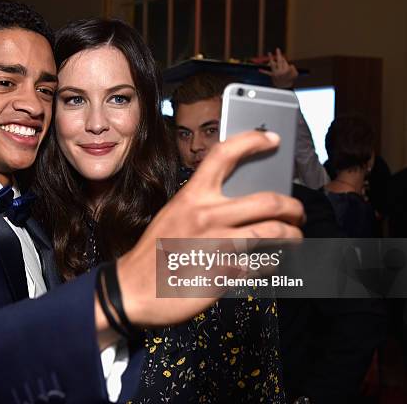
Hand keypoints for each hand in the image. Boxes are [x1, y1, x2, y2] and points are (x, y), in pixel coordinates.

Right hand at [115, 130, 303, 326]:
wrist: (133, 290)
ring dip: (293, 236)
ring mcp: (217, 245)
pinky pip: (263, 264)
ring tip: (295, 238)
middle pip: (268, 201)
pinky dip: (273, 262)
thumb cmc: (153, 253)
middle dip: (293, 207)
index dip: (253, 141)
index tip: (273, 139)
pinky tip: (270, 262)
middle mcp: (206, 216)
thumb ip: (203, 206)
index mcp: (191, 197)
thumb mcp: (173, 217)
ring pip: (274, 233)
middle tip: (297, 213)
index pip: (224, 155)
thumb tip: (242, 202)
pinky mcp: (225, 273)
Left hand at [260, 48, 297, 88]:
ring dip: (271, 59)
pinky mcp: (272, 75)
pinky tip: (259, 69)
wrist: (285, 86)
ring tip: (269, 53)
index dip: (284, 60)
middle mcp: (281, 71)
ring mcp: (276, 73)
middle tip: (277, 49)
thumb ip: (293, 68)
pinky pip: (267, 73)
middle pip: (279, 61)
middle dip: (278, 54)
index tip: (282, 59)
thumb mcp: (295, 73)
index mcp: (287, 69)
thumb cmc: (291, 79)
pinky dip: (263, 71)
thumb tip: (288, 64)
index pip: (284, 61)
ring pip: (273, 64)